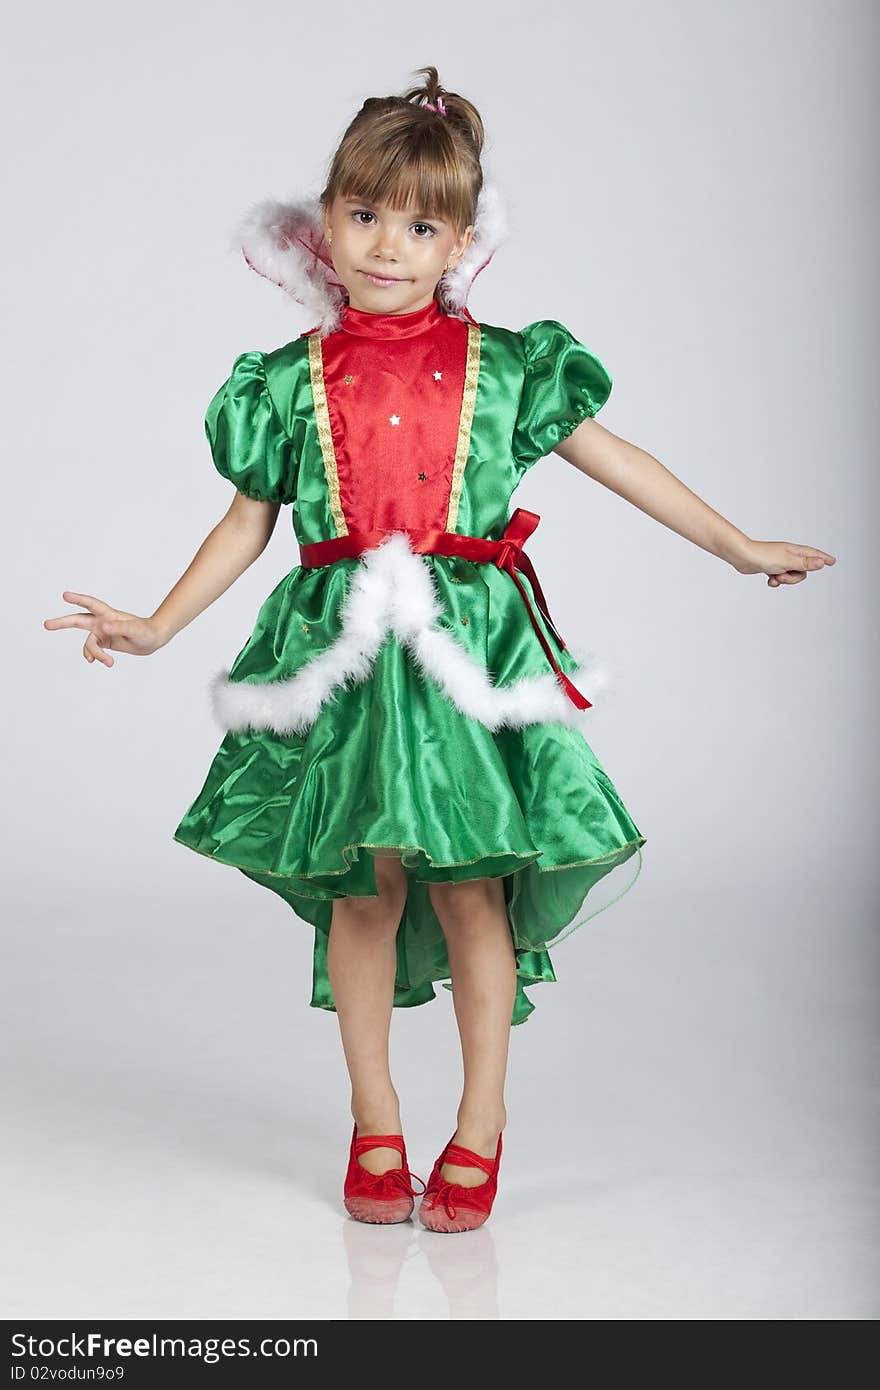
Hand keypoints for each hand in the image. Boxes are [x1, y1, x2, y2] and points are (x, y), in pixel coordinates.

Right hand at [43, 591, 168, 666]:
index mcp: (109, 614)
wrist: (153, 639)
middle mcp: (102, 622)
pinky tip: (101, 662)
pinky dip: (94, 656)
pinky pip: (93, 649)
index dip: (78, 599)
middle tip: (46, 624)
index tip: (65, 595)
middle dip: (62, 623)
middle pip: (78, 620)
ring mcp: (102, 632)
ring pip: (89, 642)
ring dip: (94, 653)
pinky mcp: (105, 642)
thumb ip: (120, 627)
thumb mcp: (136, 630)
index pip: (91, 604)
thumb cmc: (147, 631)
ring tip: (108, 662)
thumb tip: (104, 627)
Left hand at [732, 540, 836, 586]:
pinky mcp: (771, 567)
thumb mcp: (788, 562)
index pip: (814, 555)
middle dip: (794, 578)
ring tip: (774, 577)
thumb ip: (805, 563)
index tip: (833, 561)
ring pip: (791, 576)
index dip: (823, 558)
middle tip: (782, 576)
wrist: (742, 557)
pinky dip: (776, 581)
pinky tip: (769, 580)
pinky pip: (780, 577)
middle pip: (803, 571)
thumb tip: (822, 562)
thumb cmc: (763, 556)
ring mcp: (780, 561)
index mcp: (795, 551)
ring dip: (784, 580)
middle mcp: (789, 555)